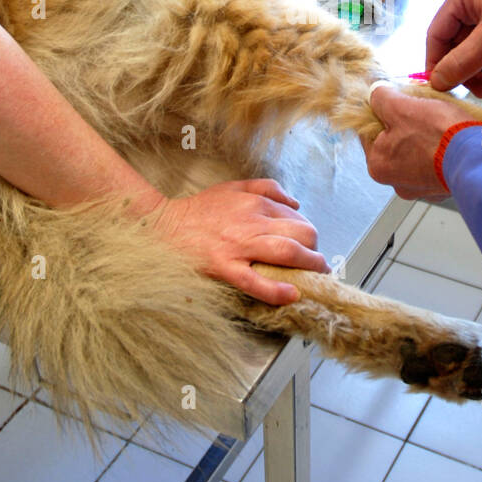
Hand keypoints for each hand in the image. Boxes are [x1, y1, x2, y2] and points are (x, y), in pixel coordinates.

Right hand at [152, 181, 329, 303]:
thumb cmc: (199, 210)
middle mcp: (252, 222)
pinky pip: (256, 282)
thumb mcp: (234, 187)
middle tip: (317, 261)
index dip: (310, 234)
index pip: (298, 218)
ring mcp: (239, 247)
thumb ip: (267, 189)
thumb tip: (295, 204)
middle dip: (316, 249)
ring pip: (287, 253)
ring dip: (310, 265)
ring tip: (317, 275)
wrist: (164, 226)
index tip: (311, 245)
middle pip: (301, 234)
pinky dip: (277, 290)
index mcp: (255, 203)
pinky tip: (291, 294)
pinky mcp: (224, 268)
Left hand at [362, 85, 463, 199]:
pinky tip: (449, 133)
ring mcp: (422, 186)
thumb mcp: (401, 106)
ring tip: (439, 116)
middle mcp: (397, 182)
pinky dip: (440, 146)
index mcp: (378, 165)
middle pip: (393, 141)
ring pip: (415, 150)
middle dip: (405, 120)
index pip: (368, 131)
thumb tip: (375, 93)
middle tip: (420, 104)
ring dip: (424, 132)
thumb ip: (381, 98)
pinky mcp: (443, 185)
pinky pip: (435, 160)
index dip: (380, 109)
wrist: (479, 157)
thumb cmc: (439, 134)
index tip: (394, 98)